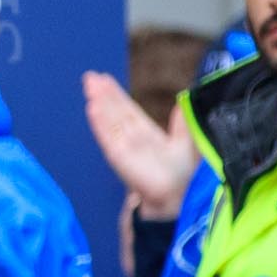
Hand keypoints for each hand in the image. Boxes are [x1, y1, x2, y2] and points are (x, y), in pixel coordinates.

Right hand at [82, 71, 198, 217]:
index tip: (104, 79)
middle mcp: (133, 140)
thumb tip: (181, 101)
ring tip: (89, 85)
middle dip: (103, 95)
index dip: (116, 95)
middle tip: (90, 76)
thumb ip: (182, 124)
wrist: (178, 200)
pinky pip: (108, 136)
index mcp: (148, 136)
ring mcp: (124, 148)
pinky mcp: (120, 158)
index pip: (128, 111)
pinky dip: (100, 123)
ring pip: (110, 120)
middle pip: (115, 113)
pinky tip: (92, 108)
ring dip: (99, 103)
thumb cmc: (184, 178)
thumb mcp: (186, 144)